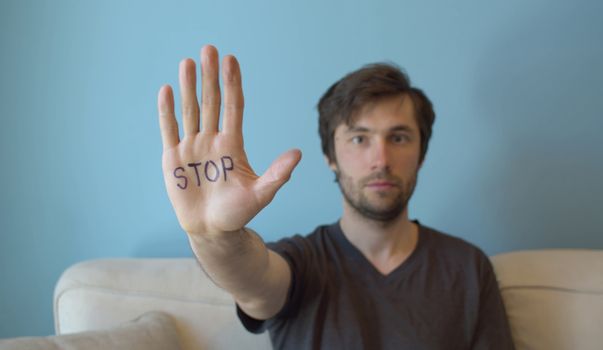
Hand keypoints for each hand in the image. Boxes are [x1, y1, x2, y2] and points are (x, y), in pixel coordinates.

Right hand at [157, 45, 300, 234]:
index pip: (233, 107)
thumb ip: (277, 174)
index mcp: (232, 145)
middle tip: (209, 49)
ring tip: (188, 62)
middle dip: (210, 76)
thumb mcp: (261, 194)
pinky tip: (167, 89)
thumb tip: (298, 154)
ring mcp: (192, 147)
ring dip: (189, 86)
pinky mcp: (173, 158)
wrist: (212, 230)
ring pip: (190, 110)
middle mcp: (212, 140)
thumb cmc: (238, 213)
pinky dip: (167, 111)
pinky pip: (169, 129)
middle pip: (211, 102)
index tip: (231, 60)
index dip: (232, 84)